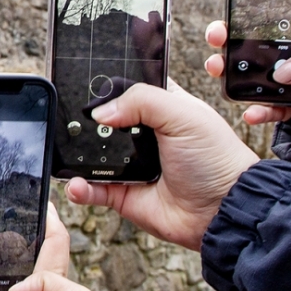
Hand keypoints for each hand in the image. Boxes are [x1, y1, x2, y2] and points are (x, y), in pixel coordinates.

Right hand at [65, 82, 257, 249]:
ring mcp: (132, 164)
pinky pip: (94, 189)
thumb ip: (141, 101)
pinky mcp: (124, 194)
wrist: (223, 210)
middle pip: (104, 121)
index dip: (107, 85)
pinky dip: (81, 188)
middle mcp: (144, 135)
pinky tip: (77, 184)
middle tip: (70, 120)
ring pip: (93, 155)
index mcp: (161, 108)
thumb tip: (100, 112)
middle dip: (85, 121)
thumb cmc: (216, 158)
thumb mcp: (183, 115)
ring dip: (77, 155)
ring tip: (67, 151)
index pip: (128, 88)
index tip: (82, 81)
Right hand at [205, 0, 290, 123]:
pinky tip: (251, 112)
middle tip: (216, 33)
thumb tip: (281, 73)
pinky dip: (258, 110)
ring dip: (231, 70)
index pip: (279, 1)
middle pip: (254, 38)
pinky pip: (272, 107)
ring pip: (255, 72)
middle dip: (227, 33)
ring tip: (218, 68)